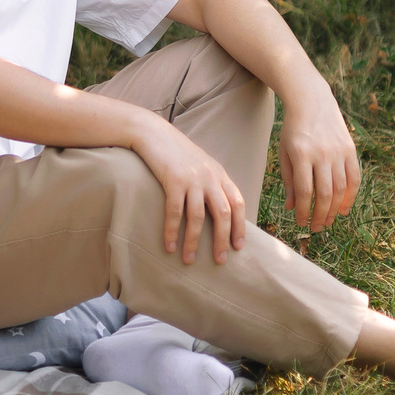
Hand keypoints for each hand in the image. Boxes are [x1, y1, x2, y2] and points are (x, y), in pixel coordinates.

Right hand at [129, 113, 252, 263]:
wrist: (155, 134)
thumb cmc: (177, 153)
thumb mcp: (202, 165)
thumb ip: (212, 184)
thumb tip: (218, 211)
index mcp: (220, 175)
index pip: (237, 203)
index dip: (239, 226)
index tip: (238, 246)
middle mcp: (210, 178)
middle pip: (222, 214)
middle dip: (221, 240)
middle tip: (219, 261)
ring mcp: (192, 179)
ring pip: (198, 217)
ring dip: (193, 241)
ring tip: (189, 260)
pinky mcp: (173, 180)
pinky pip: (175, 212)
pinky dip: (172, 231)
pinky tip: (169, 246)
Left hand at [277, 80, 361, 232]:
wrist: (312, 102)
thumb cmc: (293, 130)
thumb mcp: (284, 153)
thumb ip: (289, 180)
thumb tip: (292, 207)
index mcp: (301, 154)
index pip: (305, 191)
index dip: (303, 211)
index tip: (300, 223)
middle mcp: (322, 153)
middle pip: (325, 193)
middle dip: (320, 215)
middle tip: (316, 227)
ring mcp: (338, 151)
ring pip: (341, 188)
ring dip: (335, 209)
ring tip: (328, 221)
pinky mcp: (350, 149)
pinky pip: (354, 178)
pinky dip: (350, 196)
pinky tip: (343, 208)